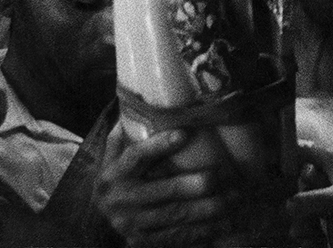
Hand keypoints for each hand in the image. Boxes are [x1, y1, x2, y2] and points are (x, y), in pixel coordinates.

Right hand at [95, 123, 236, 246]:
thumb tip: (141, 99)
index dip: (158, 145)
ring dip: (207, 209)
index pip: (135, 156)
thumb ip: (127, 130)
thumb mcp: (114, 152)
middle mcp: (120, 199)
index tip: (184, 133)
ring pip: (174, 215)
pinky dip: (202, 231)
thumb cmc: (118, 173)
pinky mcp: (143, 241)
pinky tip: (225, 222)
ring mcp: (132, 223)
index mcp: (114, 172)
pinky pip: (177, 236)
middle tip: (220, 177)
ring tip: (233, 199)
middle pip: (161, 191)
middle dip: (193, 184)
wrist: (99, 215)